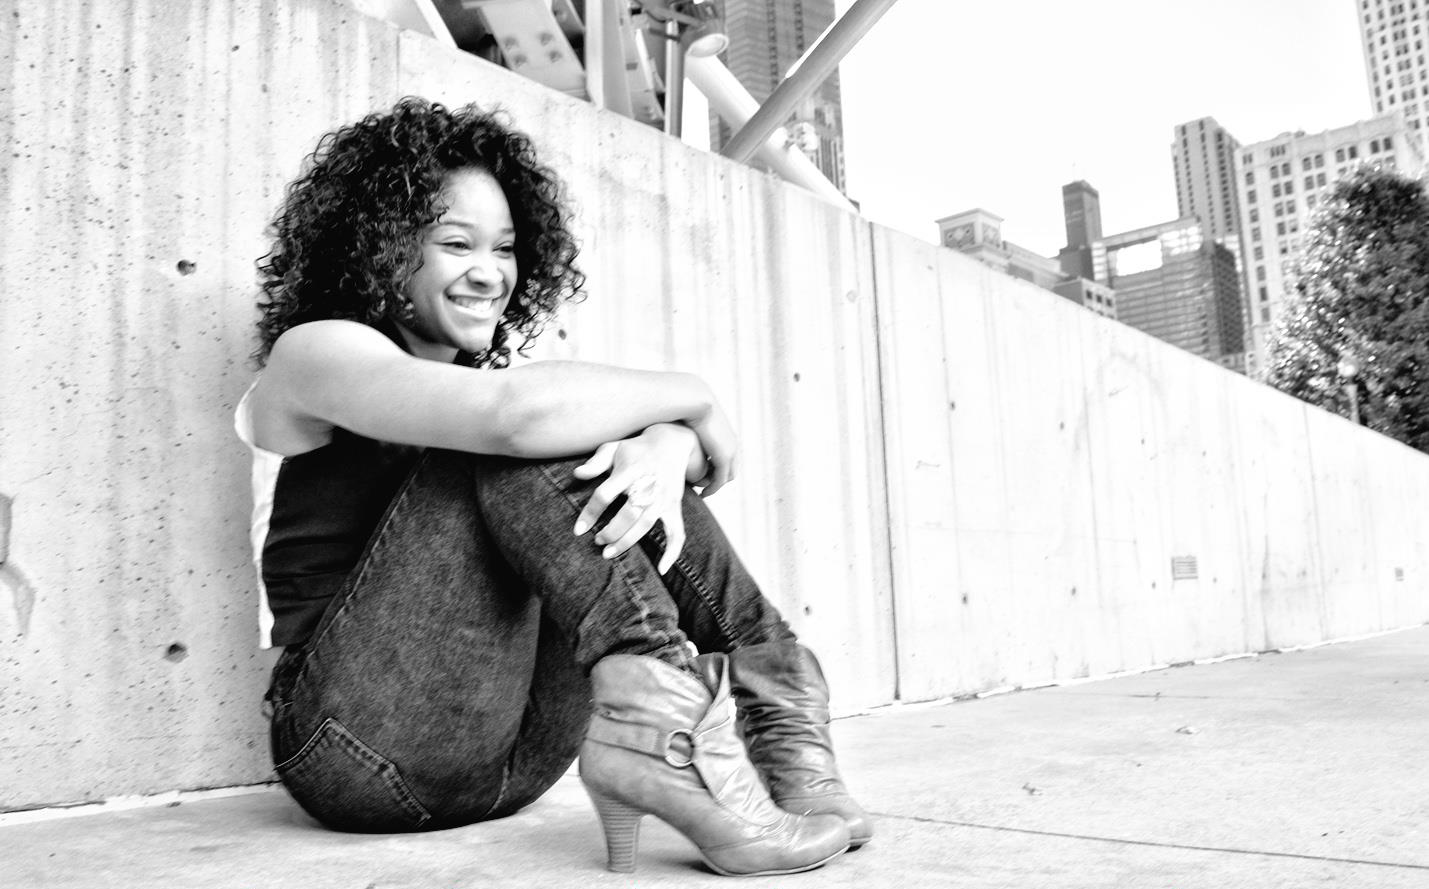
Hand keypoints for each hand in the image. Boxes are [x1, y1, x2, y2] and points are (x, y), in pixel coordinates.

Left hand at [570, 424, 697, 572]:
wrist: (672, 443)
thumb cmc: (635, 449)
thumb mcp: (613, 448)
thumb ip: (595, 462)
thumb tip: (577, 474)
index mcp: (630, 469)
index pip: (605, 494)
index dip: (591, 513)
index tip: (579, 530)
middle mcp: (648, 484)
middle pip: (627, 514)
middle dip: (610, 532)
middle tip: (596, 541)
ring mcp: (664, 498)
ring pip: (645, 526)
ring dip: (627, 542)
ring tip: (609, 552)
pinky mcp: (674, 507)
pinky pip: (677, 533)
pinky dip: (672, 552)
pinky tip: (662, 569)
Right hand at [686, 399, 737, 496]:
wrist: (695, 401)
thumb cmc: (687, 408)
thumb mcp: (690, 420)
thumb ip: (688, 428)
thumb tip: (678, 430)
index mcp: (726, 436)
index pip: (726, 459)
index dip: (715, 469)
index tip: (702, 476)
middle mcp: (732, 444)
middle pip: (731, 470)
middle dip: (717, 479)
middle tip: (704, 488)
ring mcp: (731, 450)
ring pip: (727, 476)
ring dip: (715, 485)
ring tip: (702, 491)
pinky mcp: (724, 457)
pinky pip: (721, 479)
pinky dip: (713, 488)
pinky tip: (703, 493)